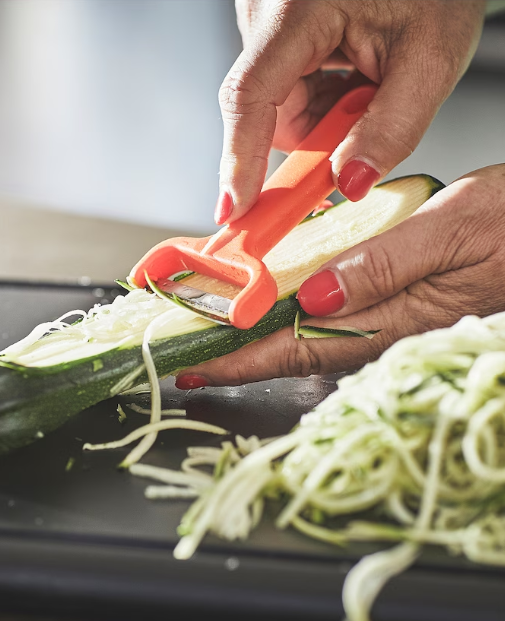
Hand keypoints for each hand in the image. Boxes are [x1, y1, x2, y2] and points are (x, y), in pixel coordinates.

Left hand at [177, 165, 504, 387]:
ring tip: (214, 325)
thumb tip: (315, 296)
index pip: (298, 348)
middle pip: (292, 348)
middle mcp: (383, 325)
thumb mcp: (453, 229)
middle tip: (188, 349)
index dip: (242, 360)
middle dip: (237, 352)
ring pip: (308, 332)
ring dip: (258, 332)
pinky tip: (272, 298)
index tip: (197, 368)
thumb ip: (385, 265)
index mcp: (393, 316)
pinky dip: (290, 307)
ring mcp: (388, 316)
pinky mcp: (394, 300)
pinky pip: (331, 312)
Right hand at [214, 0, 485, 223]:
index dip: (240, 161)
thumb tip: (349, 184)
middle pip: (264, 113)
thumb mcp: (431, 57)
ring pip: (275, 110)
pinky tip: (348, 77)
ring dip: (319, 120)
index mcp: (299, 8)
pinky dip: (317, 104)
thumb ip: (393, 127)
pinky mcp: (272, 35)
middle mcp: (268, 13)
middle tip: (360, 124)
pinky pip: (282, 96)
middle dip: (312, 137)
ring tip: (364, 85)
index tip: (236, 209)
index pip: (251, 96)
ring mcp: (266, 24)